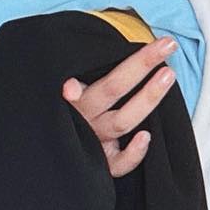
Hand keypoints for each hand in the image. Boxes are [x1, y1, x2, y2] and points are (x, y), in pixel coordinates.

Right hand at [61, 36, 178, 176]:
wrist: (40, 150)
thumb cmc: (61, 109)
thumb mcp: (59, 86)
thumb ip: (69, 82)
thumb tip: (70, 89)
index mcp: (73, 97)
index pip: (105, 72)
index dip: (134, 62)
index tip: (162, 44)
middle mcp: (83, 118)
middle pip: (114, 88)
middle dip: (142, 65)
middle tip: (169, 45)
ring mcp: (92, 141)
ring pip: (122, 121)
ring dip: (147, 99)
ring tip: (169, 75)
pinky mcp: (99, 164)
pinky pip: (117, 165)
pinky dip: (132, 154)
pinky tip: (147, 137)